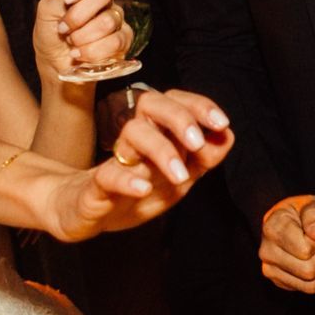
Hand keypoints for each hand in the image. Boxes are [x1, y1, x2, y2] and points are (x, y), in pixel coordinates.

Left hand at [32, 0, 130, 80]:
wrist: (55, 68)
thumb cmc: (51, 38)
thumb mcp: (44, 15)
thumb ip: (54, 0)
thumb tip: (70, 1)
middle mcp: (104, 0)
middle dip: (78, 16)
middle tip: (64, 29)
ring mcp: (115, 19)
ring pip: (108, 20)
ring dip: (83, 36)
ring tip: (72, 43)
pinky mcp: (123, 40)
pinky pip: (115, 41)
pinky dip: (93, 50)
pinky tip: (80, 54)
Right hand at [49, 93, 232, 241]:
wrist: (87, 214)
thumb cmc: (136, 189)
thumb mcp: (179, 179)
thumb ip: (204, 159)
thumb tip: (227, 136)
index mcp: (156, 130)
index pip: (175, 101)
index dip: (198, 106)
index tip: (220, 122)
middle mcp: (135, 137)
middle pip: (150, 104)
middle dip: (178, 118)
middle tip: (196, 142)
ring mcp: (114, 159)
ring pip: (132, 133)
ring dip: (160, 150)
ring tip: (180, 177)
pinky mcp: (95, 186)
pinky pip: (107, 175)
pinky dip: (126, 179)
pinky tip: (143, 187)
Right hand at [260, 195, 314, 293]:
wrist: (283, 220)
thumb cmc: (298, 212)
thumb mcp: (309, 203)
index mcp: (272, 228)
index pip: (305, 250)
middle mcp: (267, 251)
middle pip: (307, 270)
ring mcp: (269, 268)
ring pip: (308, 283)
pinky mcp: (277, 281)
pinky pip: (306, 289)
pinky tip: (311, 263)